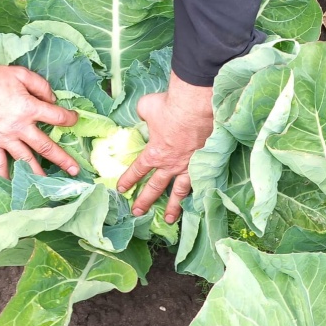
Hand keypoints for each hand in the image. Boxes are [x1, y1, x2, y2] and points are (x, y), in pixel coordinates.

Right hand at [0, 59, 79, 178]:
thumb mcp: (21, 74)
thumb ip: (40, 86)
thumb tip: (52, 100)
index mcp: (29, 109)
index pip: (57, 117)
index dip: (69, 118)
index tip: (74, 120)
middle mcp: (20, 128)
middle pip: (45, 147)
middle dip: (62, 159)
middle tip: (75, 170)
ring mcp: (4, 138)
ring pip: (25, 160)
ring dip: (38, 173)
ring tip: (48, 185)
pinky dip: (5, 175)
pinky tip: (12, 185)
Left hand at [117, 73, 213, 222]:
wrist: (196, 106)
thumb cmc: (170, 106)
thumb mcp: (147, 107)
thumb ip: (143, 114)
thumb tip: (144, 113)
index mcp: (154, 153)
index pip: (137, 170)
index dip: (128, 180)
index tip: (121, 189)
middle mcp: (170, 165)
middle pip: (154, 187)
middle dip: (145, 201)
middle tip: (137, 212)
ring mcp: (188, 166)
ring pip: (179, 192)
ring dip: (173, 207)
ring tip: (168, 219)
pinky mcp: (204, 163)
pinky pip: (200, 182)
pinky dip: (197, 193)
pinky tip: (197, 202)